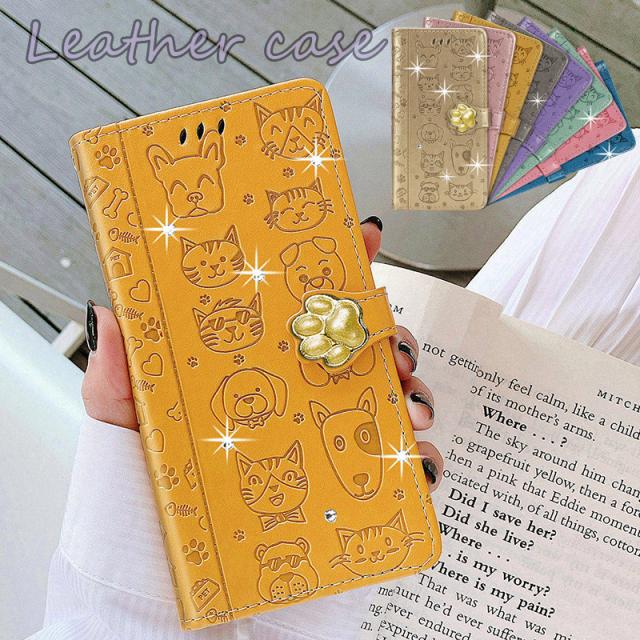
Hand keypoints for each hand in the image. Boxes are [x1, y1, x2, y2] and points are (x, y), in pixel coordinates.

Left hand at [82, 217, 443, 488]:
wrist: (167, 585)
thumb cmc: (148, 498)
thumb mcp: (128, 427)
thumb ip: (120, 375)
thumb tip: (108, 316)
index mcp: (258, 367)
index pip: (303, 305)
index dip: (337, 265)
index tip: (359, 237)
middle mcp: (300, 396)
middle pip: (360, 344)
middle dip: (388, 330)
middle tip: (386, 339)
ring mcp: (330, 439)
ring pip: (392, 398)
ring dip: (414, 390)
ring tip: (408, 402)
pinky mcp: (353, 491)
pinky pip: (402, 469)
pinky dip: (421, 462)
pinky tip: (414, 460)